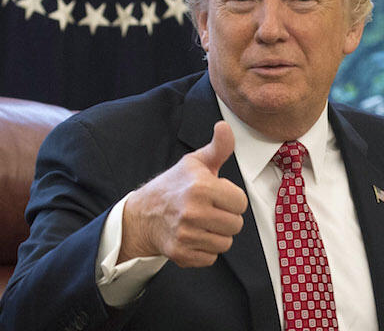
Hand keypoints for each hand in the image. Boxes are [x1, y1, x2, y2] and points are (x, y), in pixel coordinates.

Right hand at [119, 121, 247, 266]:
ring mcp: (185, 234)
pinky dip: (204, 250)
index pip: (240, 203)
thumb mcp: (195, 163)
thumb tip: (225, 126)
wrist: (143, 214)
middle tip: (209, 210)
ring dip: (216, 235)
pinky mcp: (181, 253)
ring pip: (225, 243)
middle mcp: (192, 211)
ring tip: (201, 223)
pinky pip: (211, 258)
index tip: (217, 196)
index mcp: (200, 186)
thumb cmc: (174, 186)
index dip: (231, 199)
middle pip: (235, 225)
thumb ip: (218, 148)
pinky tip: (193, 236)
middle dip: (226, 218)